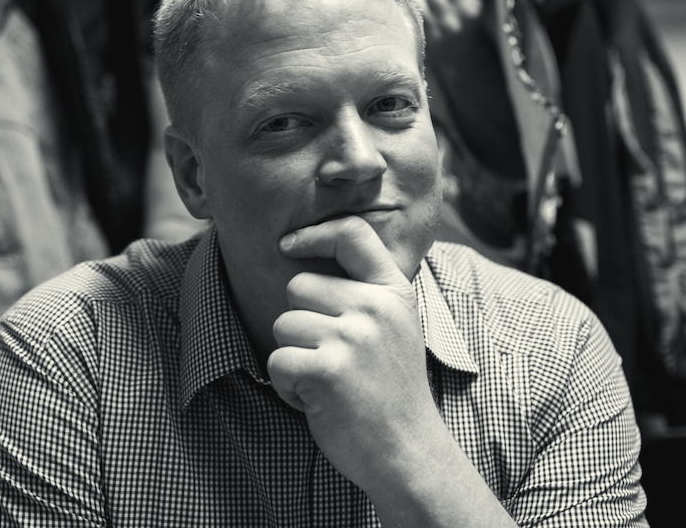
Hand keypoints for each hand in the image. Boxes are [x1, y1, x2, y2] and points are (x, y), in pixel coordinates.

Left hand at [267, 216, 441, 492]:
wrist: (408, 452)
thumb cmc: (391, 390)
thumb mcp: (395, 327)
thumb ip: (366, 290)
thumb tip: (310, 256)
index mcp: (394, 291)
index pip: (352, 234)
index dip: (314, 234)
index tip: (287, 245)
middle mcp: (375, 307)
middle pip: (298, 285)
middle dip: (300, 321)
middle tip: (330, 357)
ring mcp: (352, 337)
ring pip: (283, 324)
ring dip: (293, 357)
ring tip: (328, 381)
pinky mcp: (327, 369)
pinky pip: (277, 359)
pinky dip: (287, 385)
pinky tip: (318, 401)